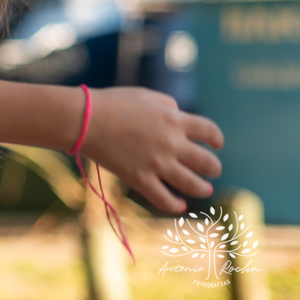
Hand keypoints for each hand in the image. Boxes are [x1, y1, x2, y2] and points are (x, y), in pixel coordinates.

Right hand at [80, 87, 222, 214]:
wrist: (83, 119)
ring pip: (193, 184)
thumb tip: (178, 113)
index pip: (210, 131)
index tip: (216, 144)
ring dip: (202, 188)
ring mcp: (156, 163)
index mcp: (173, 119)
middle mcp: (171, 143)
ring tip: (204, 189)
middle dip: (213, 168)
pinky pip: (164, 199)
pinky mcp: (140, 178)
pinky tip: (179, 205)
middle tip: (212, 170)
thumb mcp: (144, 94)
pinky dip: (175, 205)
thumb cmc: (110, 102)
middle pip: (207, 162)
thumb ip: (166, 104)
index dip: (216, 139)